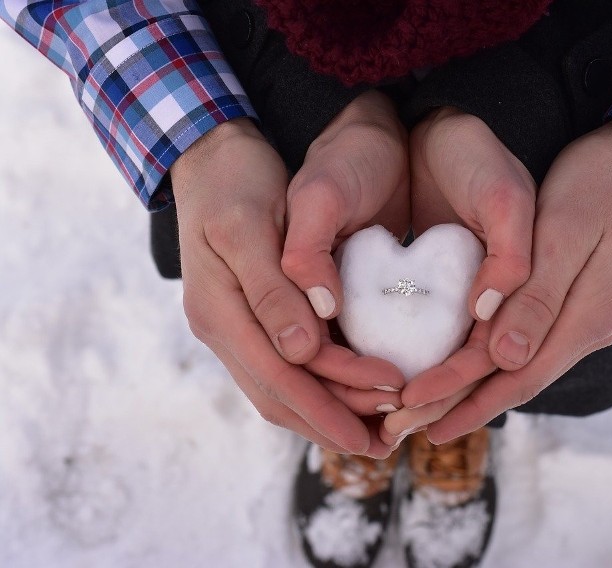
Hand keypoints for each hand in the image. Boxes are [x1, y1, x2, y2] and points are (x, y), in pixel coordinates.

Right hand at [171, 96, 406, 457]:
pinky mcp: (250, 317)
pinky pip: (283, 368)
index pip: (279, 377)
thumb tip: (301, 354)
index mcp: (219, 310)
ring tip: (376, 429)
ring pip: (280, 389)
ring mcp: (234, 325)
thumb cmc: (235, 181)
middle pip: (279, 395)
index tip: (378, 424)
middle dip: (333, 422)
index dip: (329, 405)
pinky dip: (319, 387)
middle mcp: (223, 328)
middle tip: (386, 443)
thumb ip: (272, 290)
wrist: (213, 154)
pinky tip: (351, 392)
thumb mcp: (251, 226)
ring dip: (328, 412)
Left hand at [399, 119, 611, 443]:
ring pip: (518, 366)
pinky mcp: (573, 300)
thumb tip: (506, 360)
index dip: (463, 399)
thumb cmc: (601, 184)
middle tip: (403, 427)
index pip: (517, 376)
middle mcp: (586, 328)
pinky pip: (525, 342)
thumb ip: (540, 298)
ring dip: (470, 389)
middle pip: (514, 381)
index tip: (412, 413)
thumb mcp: (567, 233)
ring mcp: (582, 317)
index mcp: (586, 318)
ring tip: (423, 409)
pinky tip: (462, 366)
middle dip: (458, 406)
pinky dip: (489, 361)